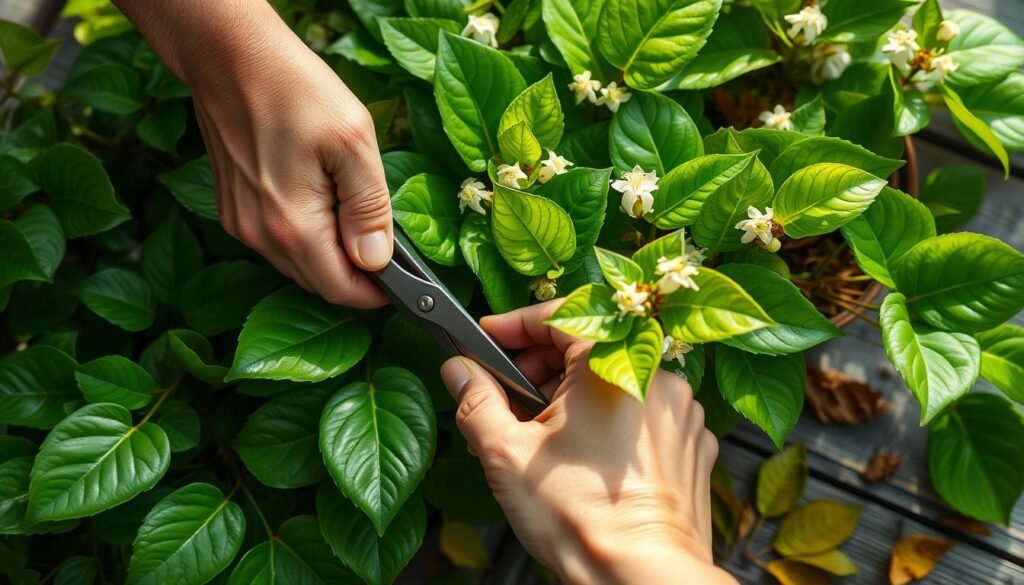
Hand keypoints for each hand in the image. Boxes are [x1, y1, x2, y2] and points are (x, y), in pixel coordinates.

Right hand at [130, 1, 391, 307]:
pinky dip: (304, 235)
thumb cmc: (293, 88)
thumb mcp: (353, 142)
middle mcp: (259, 235)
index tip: (401, 282)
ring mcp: (240, 223)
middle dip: (353, 273)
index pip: (339, 290)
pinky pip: (276, 241)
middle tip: (385, 243)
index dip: (375, 293)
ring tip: (353, 214)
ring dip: (329, 253)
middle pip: (316, 282)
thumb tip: (378, 260)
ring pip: (296, 263)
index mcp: (292, 227)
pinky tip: (321, 201)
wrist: (228, 55)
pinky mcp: (232, 208)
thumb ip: (369, 207)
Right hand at [439, 301, 736, 584]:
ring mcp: (680, 410)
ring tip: (542, 432)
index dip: (512, 324)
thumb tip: (458, 371)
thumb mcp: (507, 452)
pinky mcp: (692, 443)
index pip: (556, 314)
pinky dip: (611, 420)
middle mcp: (657, 374)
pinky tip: (584, 454)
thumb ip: (476, 401)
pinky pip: (644, 413)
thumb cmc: (581, 516)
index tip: (487, 338)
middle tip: (505, 393)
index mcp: (613, 360)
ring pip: (615, 381)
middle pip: (587, 347)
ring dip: (574, 395)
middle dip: (539, 365)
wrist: (640, 574)